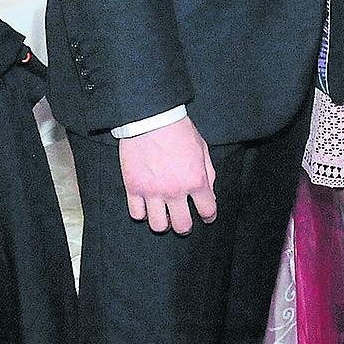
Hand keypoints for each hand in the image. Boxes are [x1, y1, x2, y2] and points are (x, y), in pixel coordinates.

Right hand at [118, 117, 216, 233]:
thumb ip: (208, 172)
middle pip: (182, 226)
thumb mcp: (202, 147)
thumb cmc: (178, 128)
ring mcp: (153, 191)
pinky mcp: (133, 187)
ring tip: (164, 216)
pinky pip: (137, 214)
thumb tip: (209, 191)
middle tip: (184, 221)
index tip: (207, 216)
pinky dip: (142, 213)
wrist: (152, 116)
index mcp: (195, 179)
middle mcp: (175, 190)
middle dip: (185, 226)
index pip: (207, 210)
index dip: (209, 216)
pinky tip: (147, 206)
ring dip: (163, 223)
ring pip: (158, 226)